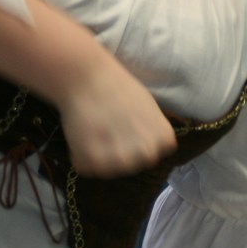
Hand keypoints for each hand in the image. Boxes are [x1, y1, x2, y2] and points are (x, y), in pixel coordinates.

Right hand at [57, 62, 176, 177]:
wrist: (87, 76)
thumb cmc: (119, 88)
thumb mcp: (150, 109)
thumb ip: (153, 133)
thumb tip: (149, 148)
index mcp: (163, 140)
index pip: (155, 154)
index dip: (139, 142)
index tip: (129, 127)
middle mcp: (146, 154)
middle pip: (134, 165)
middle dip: (123, 153)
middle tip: (110, 131)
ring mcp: (120, 161)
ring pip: (111, 170)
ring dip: (102, 157)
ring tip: (96, 132)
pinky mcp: (93, 162)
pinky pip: (88, 168)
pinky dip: (82, 156)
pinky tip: (83, 135)